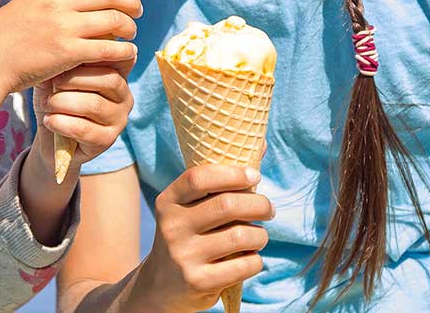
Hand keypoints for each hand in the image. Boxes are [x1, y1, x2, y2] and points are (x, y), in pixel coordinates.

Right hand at [0, 0, 142, 93]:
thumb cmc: (8, 34)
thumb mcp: (28, 2)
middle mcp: (57, 4)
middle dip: (131, 0)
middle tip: (137, 9)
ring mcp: (64, 28)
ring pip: (114, 20)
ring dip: (130, 27)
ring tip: (131, 32)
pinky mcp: (69, 53)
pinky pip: (108, 49)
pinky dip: (124, 50)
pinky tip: (127, 53)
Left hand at [31, 61, 134, 172]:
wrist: (50, 137)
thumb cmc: (56, 100)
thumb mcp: (57, 77)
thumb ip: (67, 61)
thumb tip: (66, 46)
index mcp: (118, 75)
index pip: (121, 58)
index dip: (98, 54)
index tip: (71, 55)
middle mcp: (125, 97)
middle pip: (109, 79)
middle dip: (75, 79)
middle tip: (53, 83)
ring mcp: (119, 120)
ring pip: (94, 105)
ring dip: (63, 102)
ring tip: (47, 104)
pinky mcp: (107, 140)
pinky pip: (84, 129)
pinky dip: (61, 123)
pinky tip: (49, 120)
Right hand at [134, 165, 273, 312]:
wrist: (161, 286)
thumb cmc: (188, 236)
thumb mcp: (190, 208)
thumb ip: (220, 181)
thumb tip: (260, 144)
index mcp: (168, 202)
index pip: (199, 178)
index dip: (232, 174)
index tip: (254, 175)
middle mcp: (172, 227)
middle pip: (227, 205)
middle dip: (259, 204)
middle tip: (268, 209)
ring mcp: (183, 256)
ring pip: (241, 236)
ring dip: (261, 235)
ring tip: (259, 236)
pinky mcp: (198, 282)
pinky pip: (245, 264)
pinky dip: (256, 259)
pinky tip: (249, 258)